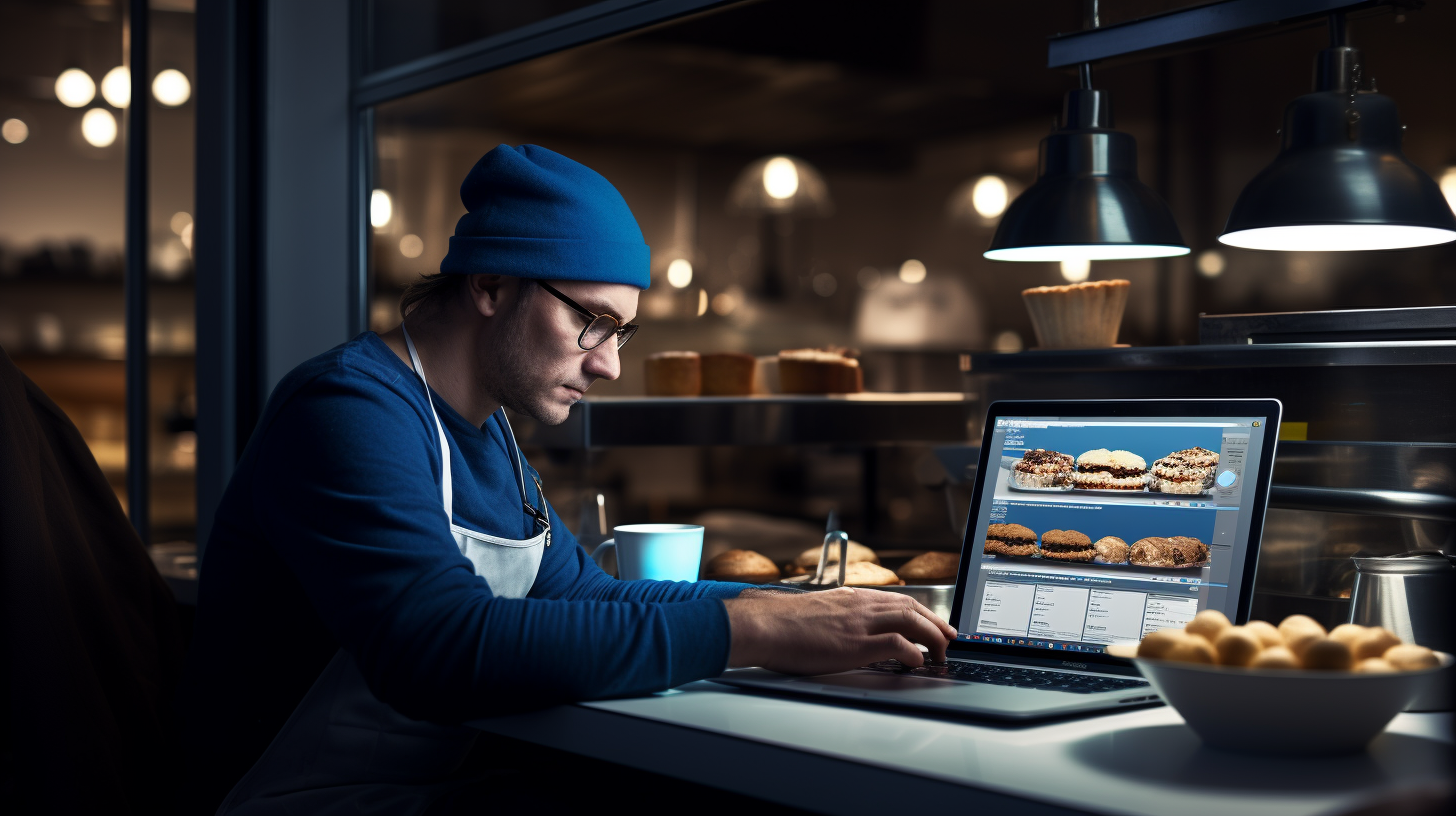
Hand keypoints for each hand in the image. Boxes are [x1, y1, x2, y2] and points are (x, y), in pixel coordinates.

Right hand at [723, 587, 956, 674]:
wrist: (763, 624)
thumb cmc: (779, 622)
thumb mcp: (815, 612)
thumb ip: (835, 617)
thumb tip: (843, 629)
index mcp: (851, 598)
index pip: (897, 599)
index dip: (920, 611)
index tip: (932, 621)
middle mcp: (860, 605)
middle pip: (911, 608)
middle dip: (935, 622)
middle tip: (949, 637)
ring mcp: (859, 623)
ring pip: (910, 621)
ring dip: (931, 637)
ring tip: (941, 652)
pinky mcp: (856, 643)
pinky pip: (896, 644)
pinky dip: (912, 652)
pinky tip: (916, 662)